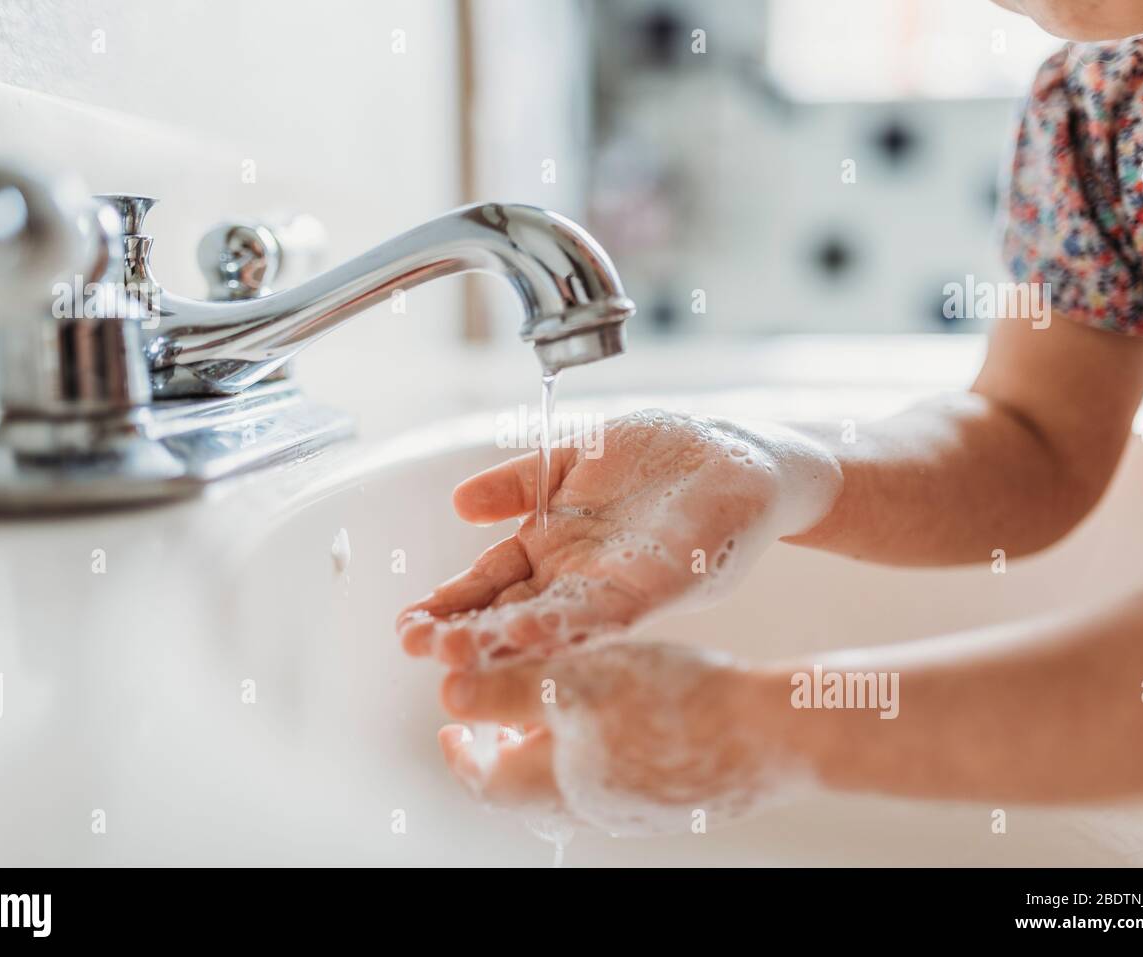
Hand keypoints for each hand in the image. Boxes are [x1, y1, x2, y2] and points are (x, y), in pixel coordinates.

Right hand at [397, 409, 839, 667]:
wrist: (736, 454)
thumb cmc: (659, 456)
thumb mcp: (571, 460)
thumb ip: (518, 482)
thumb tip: (458, 501)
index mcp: (552, 547)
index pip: (490, 582)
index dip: (450, 602)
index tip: (407, 622)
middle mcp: (577, 576)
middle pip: (512, 611)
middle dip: (464, 631)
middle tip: (416, 647)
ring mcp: (617, 585)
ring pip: (553, 621)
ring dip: (506, 638)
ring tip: (460, 652)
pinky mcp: (661, 584)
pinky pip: (610, 610)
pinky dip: (571, 623)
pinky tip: (534, 631)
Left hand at [435, 642, 803, 834]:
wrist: (767, 737)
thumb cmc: (668, 705)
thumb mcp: (572, 684)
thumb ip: (506, 690)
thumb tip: (446, 693)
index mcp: (555, 783)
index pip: (487, 779)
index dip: (461, 753)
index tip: (450, 731)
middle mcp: (592, 806)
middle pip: (527, 788)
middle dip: (506, 750)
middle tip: (501, 719)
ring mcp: (637, 808)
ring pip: (573, 784)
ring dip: (553, 749)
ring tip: (560, 710)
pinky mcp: (676, 798)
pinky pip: (619, 778)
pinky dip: (598, 749)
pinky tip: (623, 713)